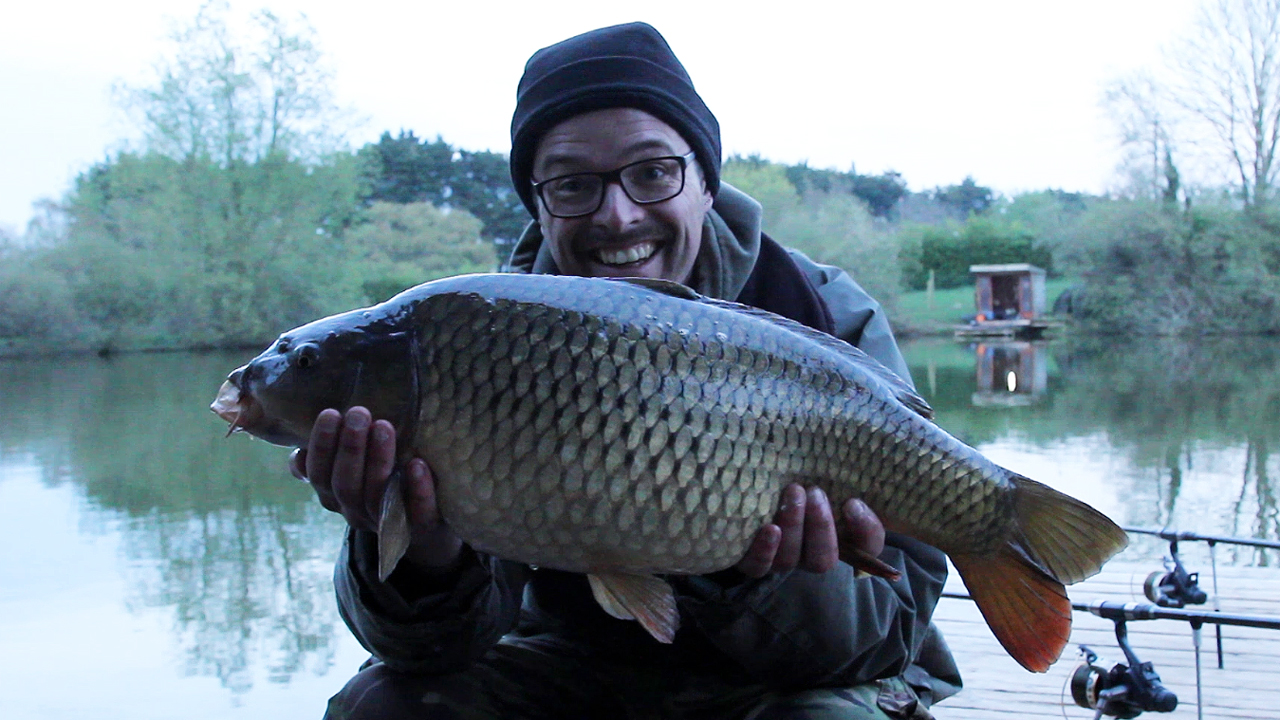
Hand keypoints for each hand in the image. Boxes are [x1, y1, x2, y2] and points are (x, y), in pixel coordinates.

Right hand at [290, 406, 462, 570]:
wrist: (426, 526)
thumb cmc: (382, 483)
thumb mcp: (351, 471)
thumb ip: (328, 460)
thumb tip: (298, 454)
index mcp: (335, 496)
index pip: (319, 475)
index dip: (322, 446)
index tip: (331, 413)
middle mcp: (356, 512)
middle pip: (346, 485)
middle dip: (350, 447)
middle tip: (359, 414)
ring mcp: (387, 522)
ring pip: (376, 495)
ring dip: (378, 460)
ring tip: (384, 427)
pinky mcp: (422, 528)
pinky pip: (417, 514)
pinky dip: (417, 489)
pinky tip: (417, 464)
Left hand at [734, 484, 885, 578]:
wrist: (757, 486)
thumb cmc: (803, 487)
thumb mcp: (831, 486)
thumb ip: (854, 496)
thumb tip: (853, 504)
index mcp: (839, 541)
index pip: (864, 548)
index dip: (863, 530)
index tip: (851, 503)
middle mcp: (809, 556)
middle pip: (821, 559)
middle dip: (820, 525)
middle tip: (814, 492)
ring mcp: (780, 560)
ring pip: (789, 559)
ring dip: (793, 526)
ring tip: (793, 493)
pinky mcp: (752, 559)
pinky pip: (757, 566)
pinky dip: (764, 550)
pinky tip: (769, 528)